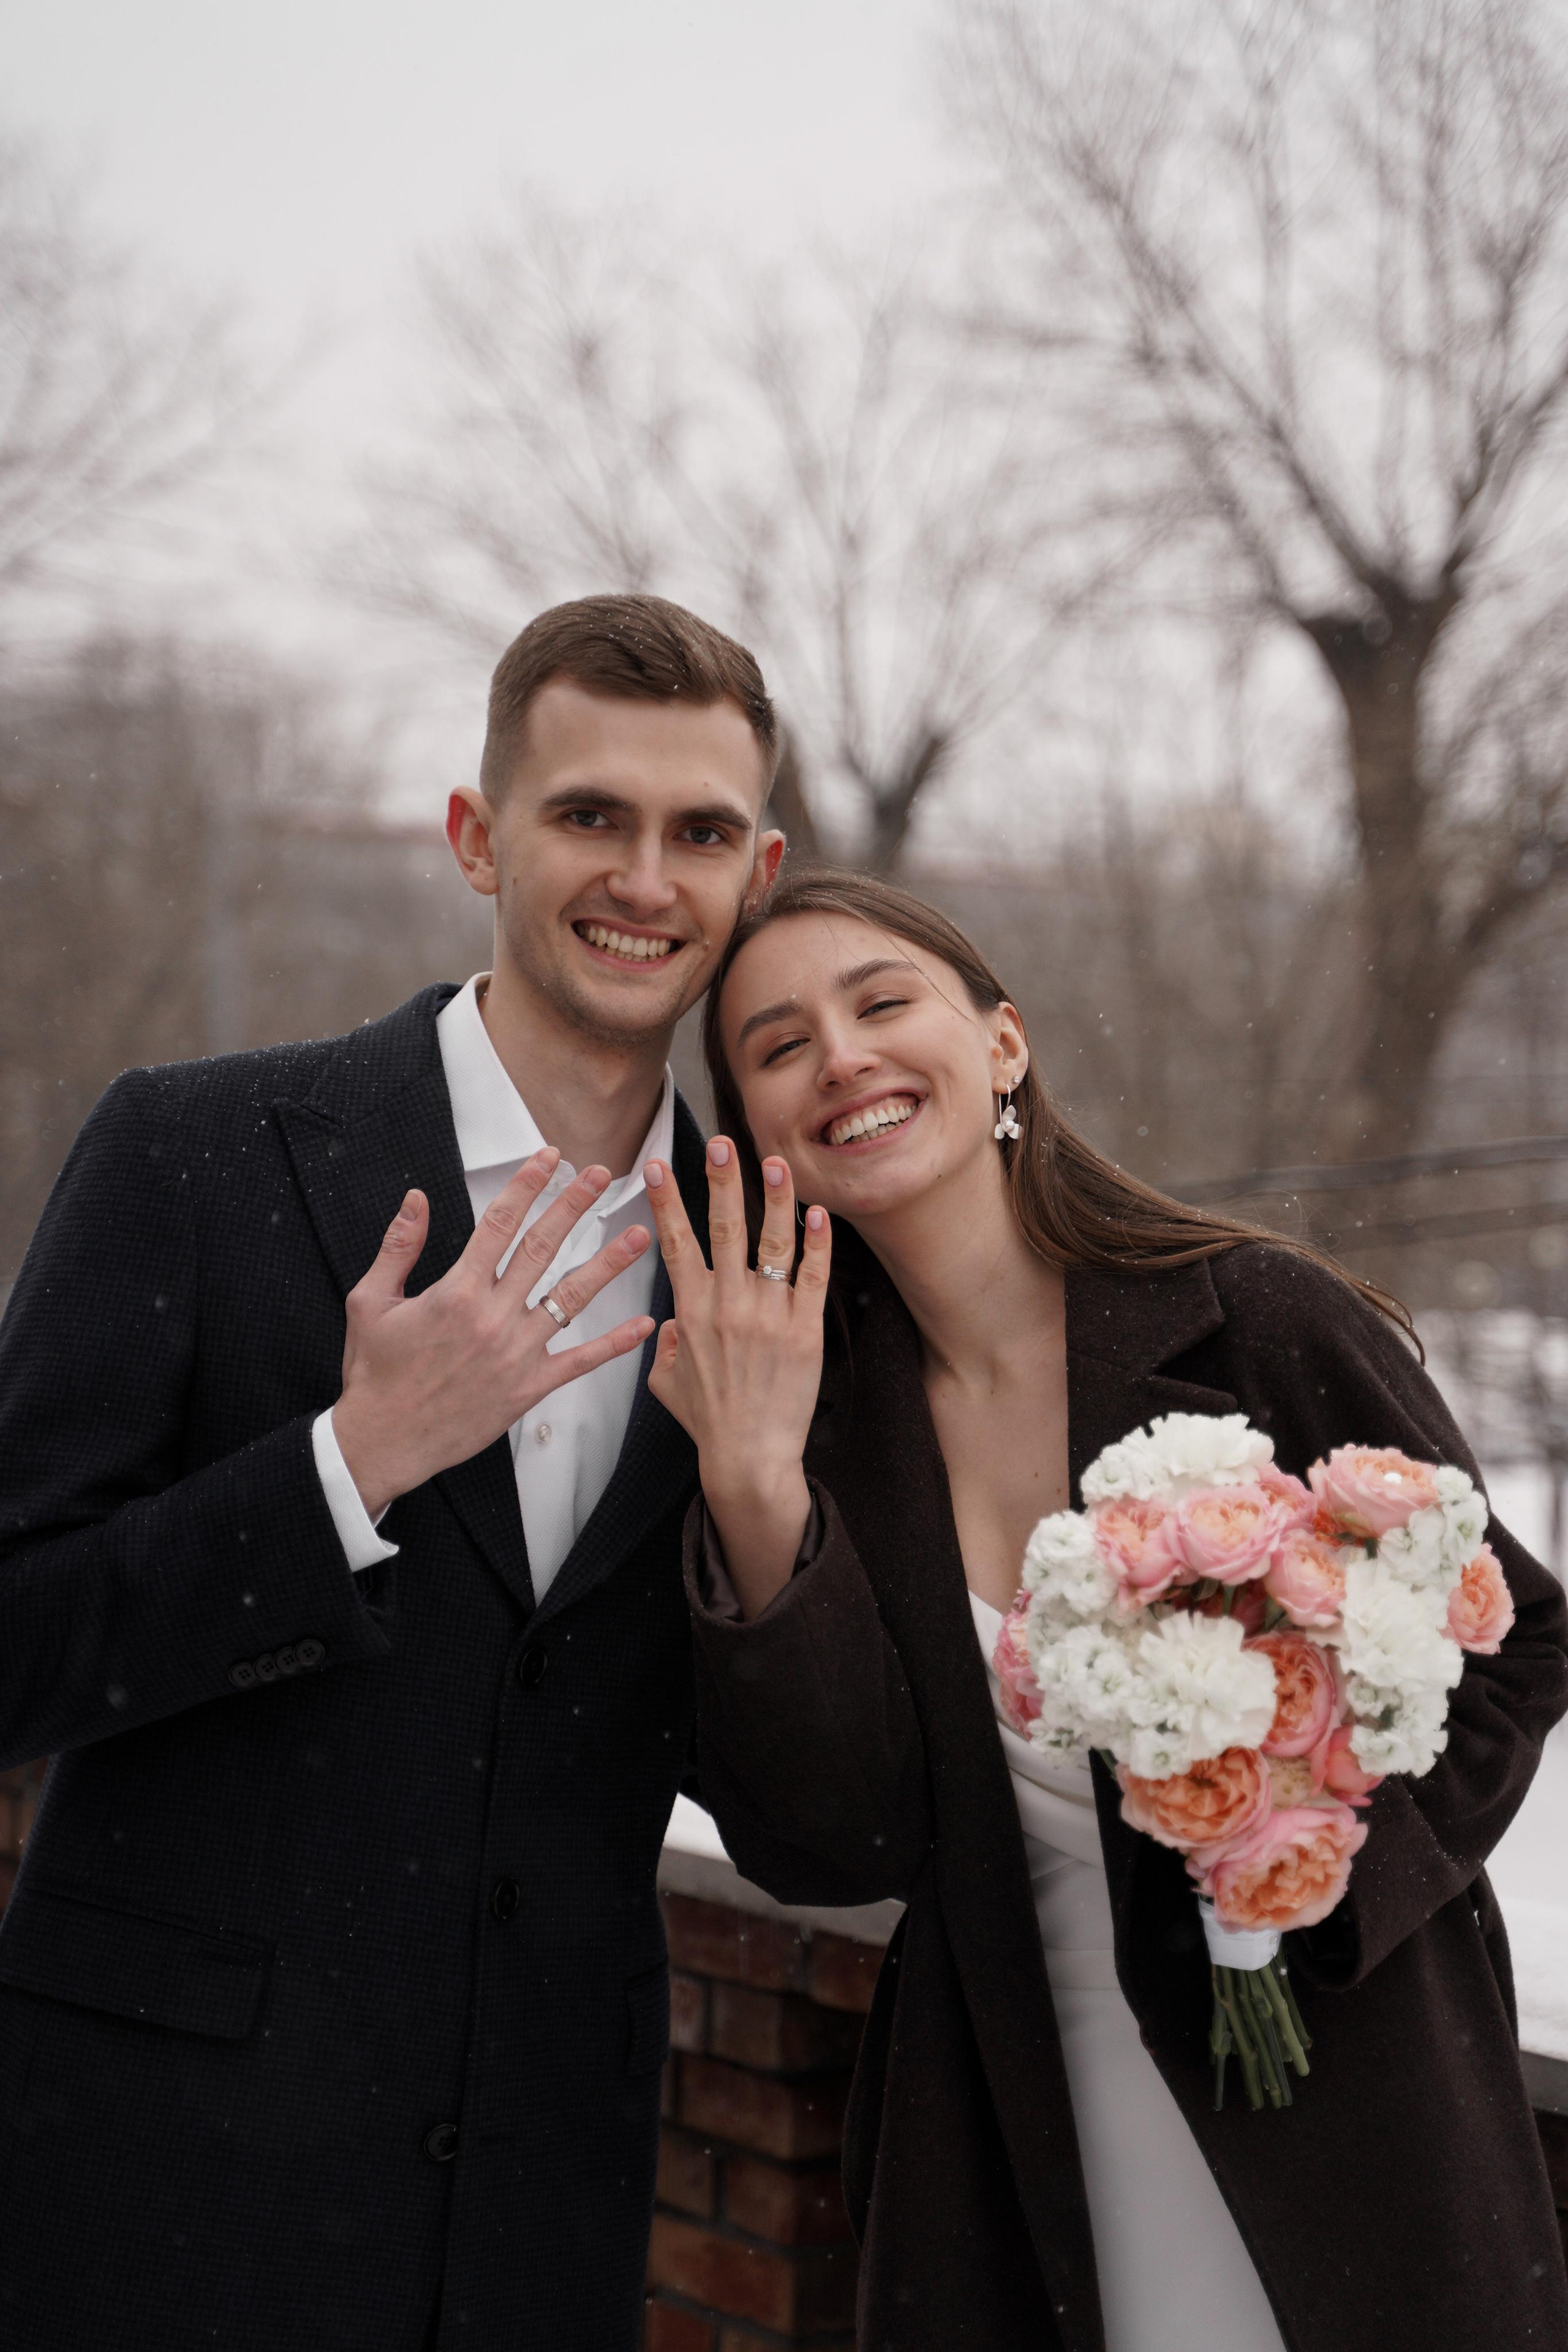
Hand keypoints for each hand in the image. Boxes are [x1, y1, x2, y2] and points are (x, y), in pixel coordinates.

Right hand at [332, 1150, 654, 1518]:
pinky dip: (614, 1344)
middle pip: (542, 1248)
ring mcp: (516, 1352)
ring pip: (571, 1298)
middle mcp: (492, 1316)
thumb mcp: (370, 1302)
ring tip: (639, 1236)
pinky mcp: (529, 1387)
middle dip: (573, 1205)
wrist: (384, 1440)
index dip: (526, 1185)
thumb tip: (415, 1198)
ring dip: (608, 1264)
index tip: (548, 1158)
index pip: (499, 1223)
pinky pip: (580, 1362)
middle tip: (600, 1174)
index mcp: (455, 1291)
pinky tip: (642, 1325)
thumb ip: (397, 1247)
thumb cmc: (375, 1373)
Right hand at [643, 1137, 830, 1617]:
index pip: (675, 1243)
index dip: (666, 1202)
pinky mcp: (804, 1331)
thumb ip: (659, 1347)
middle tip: (721, 1143)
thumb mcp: (664, 1383)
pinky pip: (811, 1278)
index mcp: (689, 1312)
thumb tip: (663, 1325)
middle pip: (723, 1229)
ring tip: (775, 1162)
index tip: (658, 1165)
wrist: (749, 1458)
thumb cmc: (707, 1423)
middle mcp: (727, 1306)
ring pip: (772, 1244)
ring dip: (773, 1200)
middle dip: (721, 1181)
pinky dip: (817, 1244)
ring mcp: (768, 1316)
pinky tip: (818, 1214)